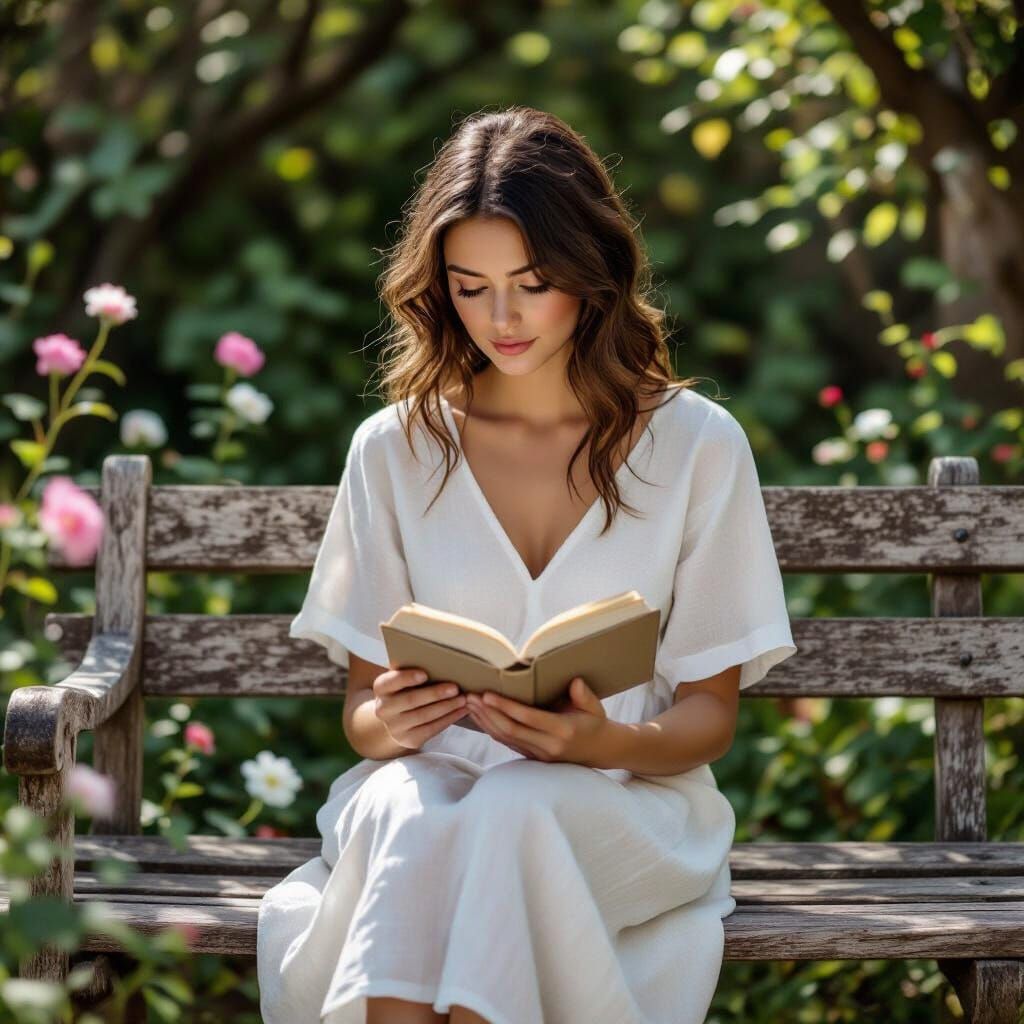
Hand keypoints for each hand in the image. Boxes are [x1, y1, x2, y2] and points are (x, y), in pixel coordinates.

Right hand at [372, 668, 466, 750]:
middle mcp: (383, 709)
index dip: (407, 678)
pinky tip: (461, 711)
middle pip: (411, 700)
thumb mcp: (404, 679)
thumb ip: (412, 668)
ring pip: (424, 716)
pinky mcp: (409, 740)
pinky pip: (431, 729)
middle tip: (455, 688)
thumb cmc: (407, 690)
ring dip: (446, 707)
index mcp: (381, 688)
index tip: (425, 674)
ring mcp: (395, 727)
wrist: (397, 718)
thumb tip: (436, 658)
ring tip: (462, 699)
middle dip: (435, 694)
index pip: (390, 681)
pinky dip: (448, 719)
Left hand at [465, 676, 610, 765]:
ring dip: (485, 721)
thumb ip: (584, 695)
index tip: (488, 694)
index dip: (506, 706)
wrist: (598, 751)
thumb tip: (574, 682)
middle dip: (488, 712)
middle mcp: (548, 746)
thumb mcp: (595, 708)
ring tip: (469, 703)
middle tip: (471, 696)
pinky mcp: (531, 757)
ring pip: (505, 738)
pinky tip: (480, 716)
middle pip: (510, 730)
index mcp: (562, 731)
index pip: (528, 718)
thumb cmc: (594, 722)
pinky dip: (491, 729)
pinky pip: (507, 742)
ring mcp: (538, 754)